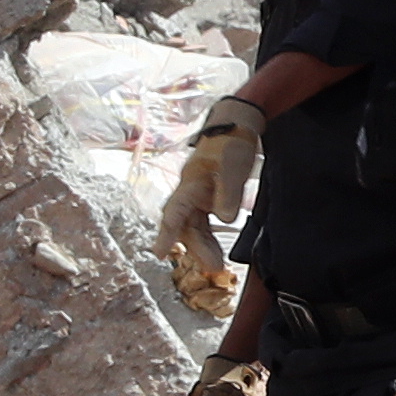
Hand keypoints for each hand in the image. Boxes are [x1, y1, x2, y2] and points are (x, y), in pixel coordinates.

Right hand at [155, 100, 261, 311]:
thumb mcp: (233, 165)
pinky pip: (204, 225)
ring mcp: (198, 198)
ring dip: (203, 247)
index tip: (158, 252)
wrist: (237, 128)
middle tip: (213, 267)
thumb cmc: (231, 143)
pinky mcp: (208, 201)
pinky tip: (216, 254)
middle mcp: (190, 193)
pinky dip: (210, 240)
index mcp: (190, 183)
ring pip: (194, 228)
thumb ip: (228, 192)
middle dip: (195, 247)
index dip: (167, 232)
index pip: (175, 211)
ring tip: (217, 266)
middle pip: (185, 225)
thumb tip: (225, 218)